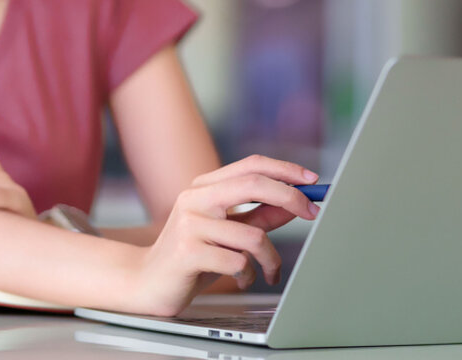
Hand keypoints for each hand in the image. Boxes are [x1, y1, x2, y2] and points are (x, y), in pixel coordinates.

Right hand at [128, 155, 320, 315]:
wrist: (148, 284)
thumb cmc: (193, 257)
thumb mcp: (230, 233)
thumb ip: (261, 215)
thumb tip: (296, 202)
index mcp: (204, 188)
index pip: (251, 166)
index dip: (285, 170)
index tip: (312, 181)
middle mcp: (195, 199)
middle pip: (254, 184)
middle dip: (291, 197)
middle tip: (313, 213)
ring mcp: (190, 224)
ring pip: (253, 235)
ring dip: (271, 258)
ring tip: (270, 271)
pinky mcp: (188, 252)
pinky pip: (238, 262)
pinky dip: (249, 275)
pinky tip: (240, 280)